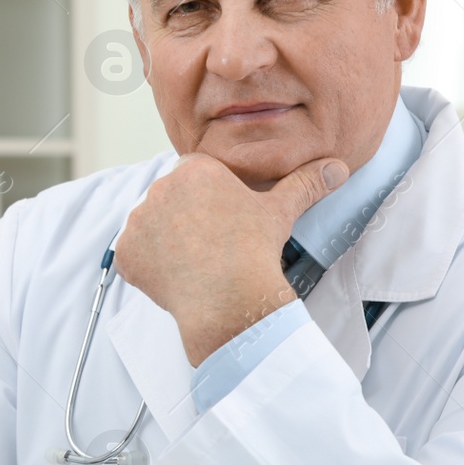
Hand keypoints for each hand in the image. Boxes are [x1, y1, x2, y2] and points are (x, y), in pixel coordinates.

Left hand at [113, 153, 348, 365]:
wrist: (229, 297)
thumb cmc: (254, 249)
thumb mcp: (281, 210)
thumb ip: (305, 183)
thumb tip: (338, 167)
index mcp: (193, 169)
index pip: (195, 177)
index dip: (209, 201)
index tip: (222, 223)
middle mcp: (158, 188)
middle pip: (170, 201)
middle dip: (185, 219)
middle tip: (210, 246)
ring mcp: (137, 221)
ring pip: (150, 228)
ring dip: (165, 242)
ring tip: (194, 263)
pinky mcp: (125, 253)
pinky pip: (134, 257)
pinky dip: (148, 268)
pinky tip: (175, 278)